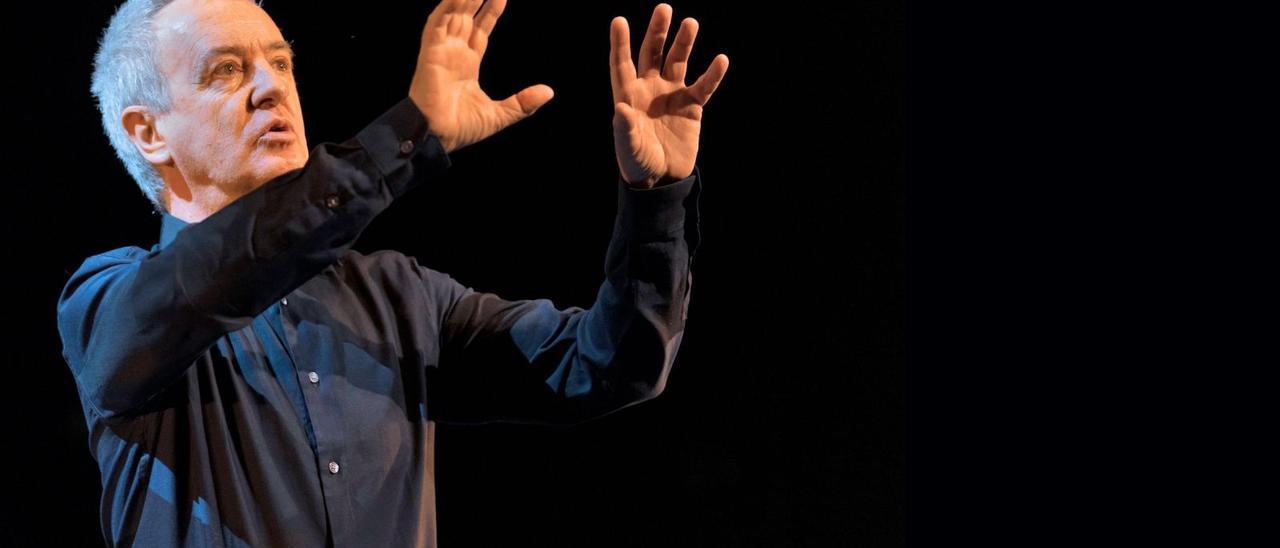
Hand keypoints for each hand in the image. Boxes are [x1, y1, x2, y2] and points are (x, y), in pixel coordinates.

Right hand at [409, 0, 553, 153]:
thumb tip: (549, 92)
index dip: (490, 11)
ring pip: (453, 14)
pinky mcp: (431, 52)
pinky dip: (447, 7)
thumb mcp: (499, 115)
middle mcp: (454, 53)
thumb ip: (523, 103)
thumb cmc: (461, 129)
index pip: (481, 29)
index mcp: (467, 64)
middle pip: (467, 15)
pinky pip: (438, 23)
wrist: (438, 137)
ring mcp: (441, 50)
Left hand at [610, 4, 728, 188]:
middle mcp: (649, 89)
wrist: (662, 180)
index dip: (621, 43)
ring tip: (690, 23)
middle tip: (664, 8)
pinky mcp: (691, 107)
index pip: (622, 64)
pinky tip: (720, 60)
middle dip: (658, 32)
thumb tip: (621, 108)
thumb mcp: (628, 149)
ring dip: (684, 43)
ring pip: (678, 62)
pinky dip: (712, 75)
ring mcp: (671, 95)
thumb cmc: (638, 164)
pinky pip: (703, 87)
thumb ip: (625, 129)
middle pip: (653, 54)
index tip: (619, 21)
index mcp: (629, 95)